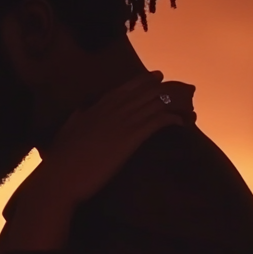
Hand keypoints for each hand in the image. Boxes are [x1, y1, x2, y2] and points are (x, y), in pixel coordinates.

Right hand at [2, 73, 189, 250]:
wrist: (62, 176)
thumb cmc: (62, 160)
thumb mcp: (67, 131)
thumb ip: (76, 118)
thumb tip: (81, 110)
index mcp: (97, 108)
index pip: (126, 88)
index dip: (144, 81)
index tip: (157, 76)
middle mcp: (112, 110)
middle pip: (145, 92)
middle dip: (167, 89)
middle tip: (185, 89)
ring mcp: (122, 122)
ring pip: (156, 103)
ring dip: (175, 104)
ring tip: (190, 107)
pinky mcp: (131, 137)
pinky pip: (158, 121)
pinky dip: (172, 119)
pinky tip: (181, 123)